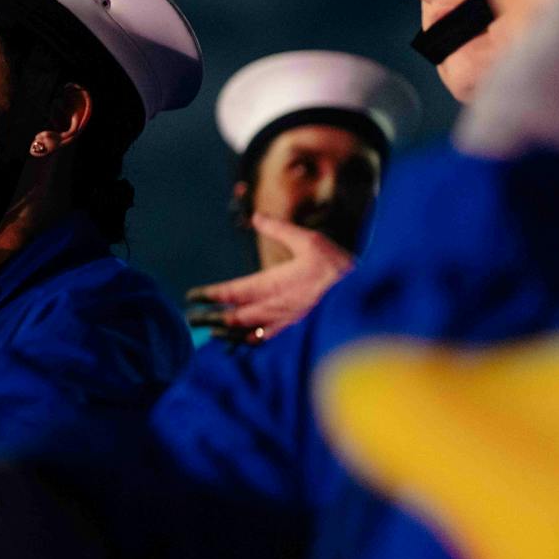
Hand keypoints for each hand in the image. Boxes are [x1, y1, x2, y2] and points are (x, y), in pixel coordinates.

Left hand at [185, 216, 353, 335]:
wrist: (366, 296)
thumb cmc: (338, 266)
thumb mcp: (310, 240)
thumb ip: (280, 229)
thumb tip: (255, 217)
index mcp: (276, 284)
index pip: (235, 291)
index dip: (212, 294)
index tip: (193, 296)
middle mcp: (277, 306)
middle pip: (236, 316)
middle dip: (213, 318)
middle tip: (192, 319)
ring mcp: (287, 321)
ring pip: (250, 331)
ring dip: (228, 332)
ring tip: (211, 333)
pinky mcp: (298, 329)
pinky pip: (269, 339)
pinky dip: (252, 341)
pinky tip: (244, 342)